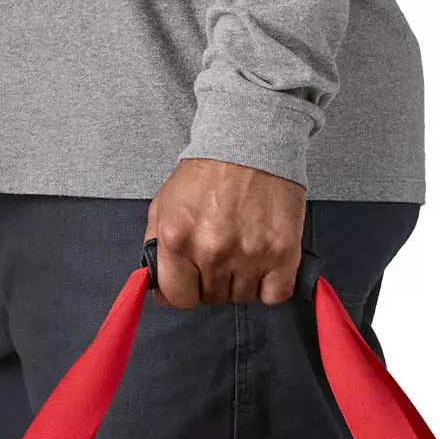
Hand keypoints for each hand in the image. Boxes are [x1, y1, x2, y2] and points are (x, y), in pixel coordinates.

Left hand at [146, 159, 305, 307]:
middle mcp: (212, 250)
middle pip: (212, 298)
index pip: (179, 298)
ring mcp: (249, 253)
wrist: (253, 140)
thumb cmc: (208, 173)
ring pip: (243, 297)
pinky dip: (271, 285)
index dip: (186, 290)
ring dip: (243, 280)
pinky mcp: (282, 253)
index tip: (194, 278)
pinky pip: (274, 295)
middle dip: (215, 280)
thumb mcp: (165, 205)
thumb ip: (157, 252)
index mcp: (177, 238)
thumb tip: (163, 295)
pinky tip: (265, 261)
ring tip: (244, 247)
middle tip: (223, 250)